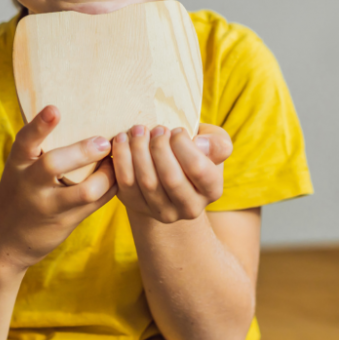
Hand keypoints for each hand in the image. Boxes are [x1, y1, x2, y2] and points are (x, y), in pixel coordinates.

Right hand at [0, 106, 117, 269]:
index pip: (25, 140)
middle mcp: (30, 184)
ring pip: (84, 191)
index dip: (39, 125)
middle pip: (54, 165)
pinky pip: (95, 203)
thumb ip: (39, 151)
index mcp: (17, 164)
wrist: (6, 242)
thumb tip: (75, 117)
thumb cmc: (18, 194)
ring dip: (106, 175)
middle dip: (82, 151)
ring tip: (115, 160)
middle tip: (104, 142)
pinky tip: (118, 175)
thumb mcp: (20, 170)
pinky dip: (110, 187)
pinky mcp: (66, 221)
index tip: (55, 109)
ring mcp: (49, 206)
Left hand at [111, 123, 232, 223]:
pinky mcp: (137, 205)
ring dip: (138, 150)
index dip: (183, 145)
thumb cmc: (193, 151)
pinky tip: (122, 139)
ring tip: (139, 130)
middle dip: (159, 147)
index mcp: (212, 189)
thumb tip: (201, 144)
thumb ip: (217, 142)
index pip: (198, 168)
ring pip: (146, 182)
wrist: (170, 171)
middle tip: (156, 129)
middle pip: (171, 178)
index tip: (176, 130)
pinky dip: (121, 158)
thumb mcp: (211, 143)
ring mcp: (162, 211)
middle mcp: (190, 207)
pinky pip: (125, 183)